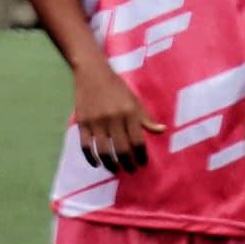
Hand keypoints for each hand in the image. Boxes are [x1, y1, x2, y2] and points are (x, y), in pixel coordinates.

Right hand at [68, 55, 156, 173]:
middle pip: (122, 149)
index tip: (143, 163)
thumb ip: (145, 118)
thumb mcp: (134, 101)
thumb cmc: (116, 87)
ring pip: (104, 150)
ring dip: (111, 164)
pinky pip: (86, 146)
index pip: (137, 141)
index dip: (141, 155)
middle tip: (131, 170)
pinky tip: (97, 164)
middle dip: (128, 163)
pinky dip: (91, 157)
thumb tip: (162, 131)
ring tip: (115, 170)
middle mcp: (113, 119)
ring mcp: (96, 122)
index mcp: (129, 113)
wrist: (92, 73)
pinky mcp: (82, 123)